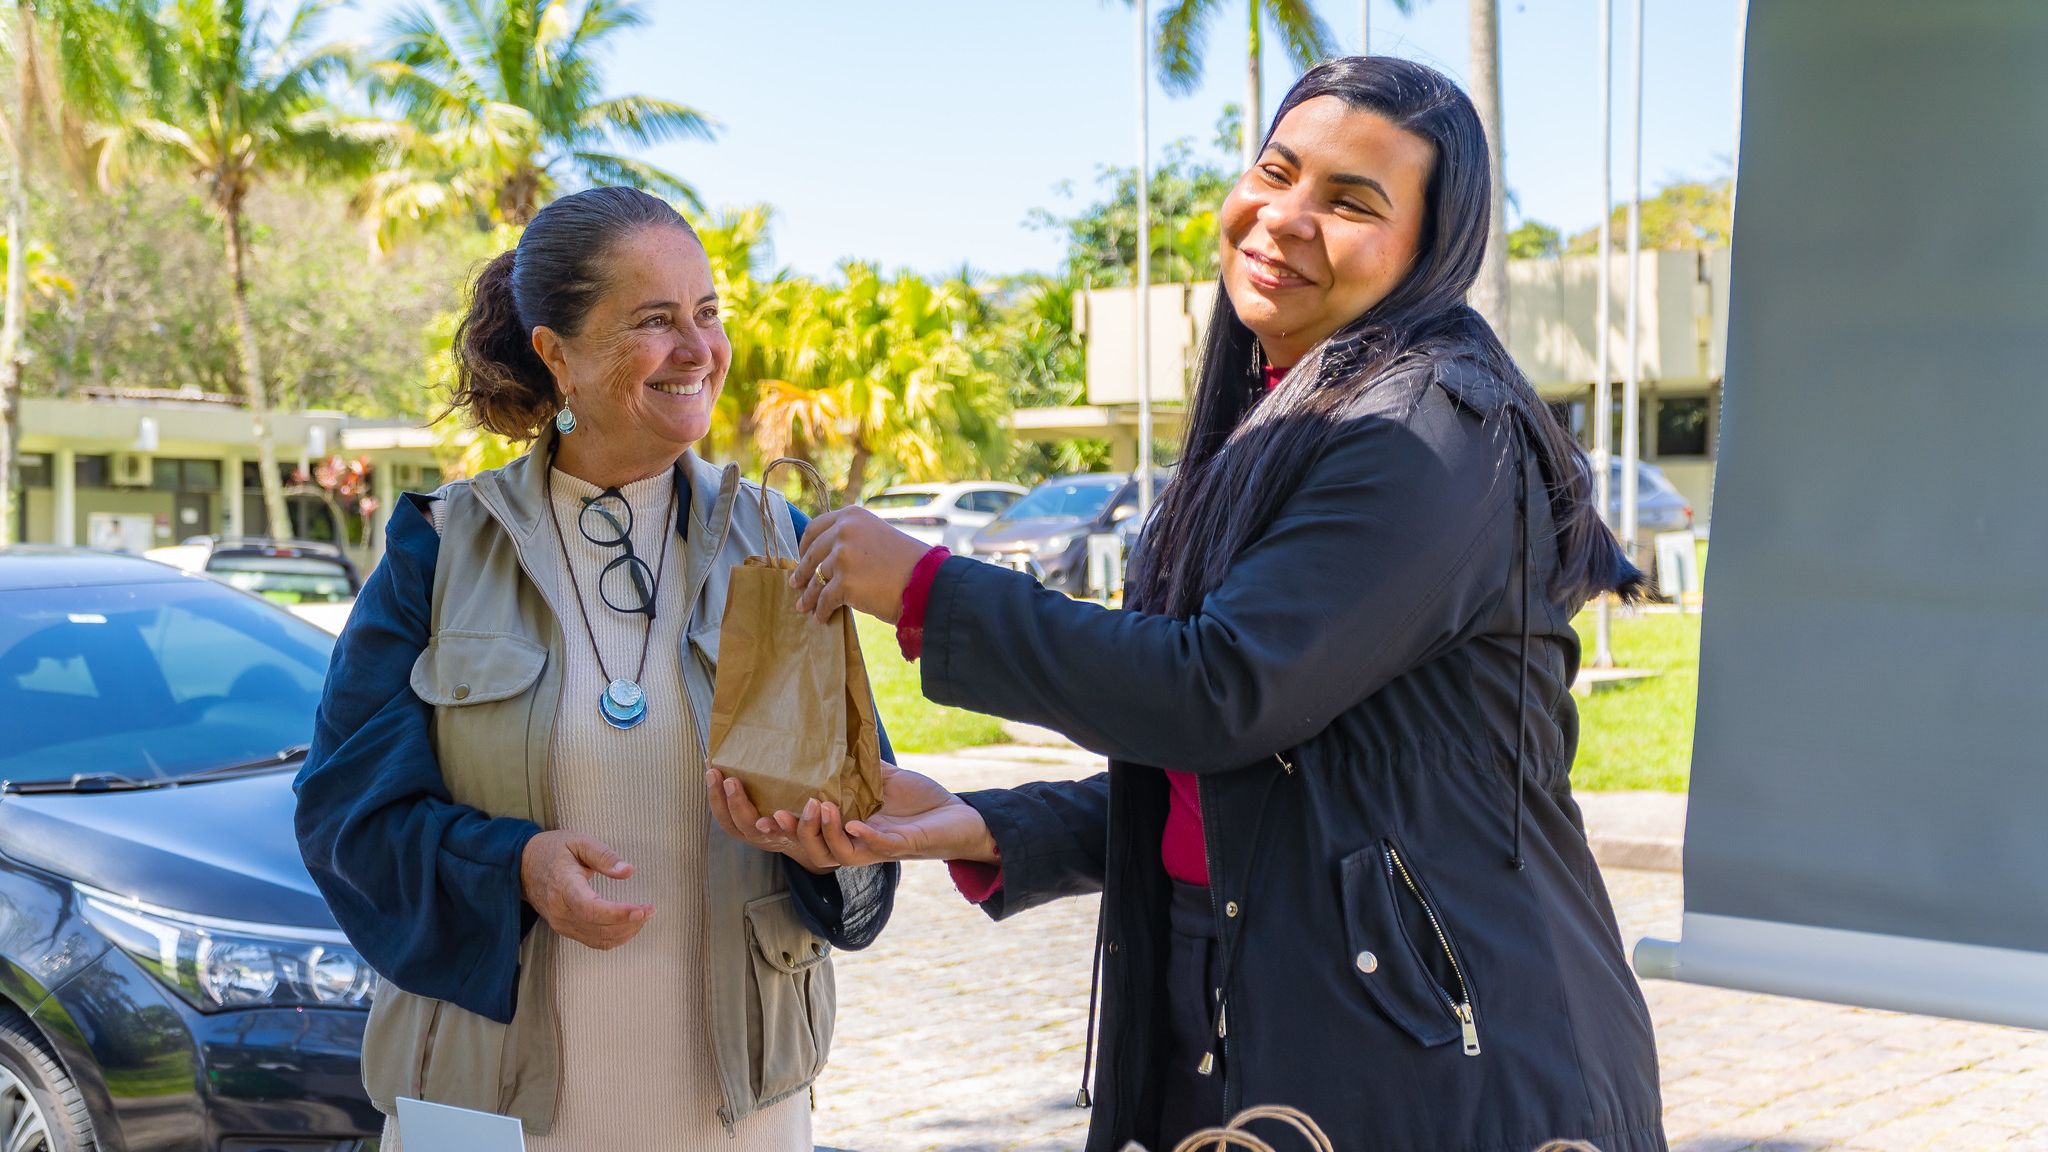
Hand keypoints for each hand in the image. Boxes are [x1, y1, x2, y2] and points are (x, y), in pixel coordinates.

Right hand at [519, 830, 653, 950]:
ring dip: (626, 932)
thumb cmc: (552, 850)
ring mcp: (561, 923)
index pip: (591, 908)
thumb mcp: (579, 842)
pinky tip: (628, 926)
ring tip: (644, 916)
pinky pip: (594, 941)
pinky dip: (615, 937)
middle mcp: (561, 910)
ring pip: (599, 939)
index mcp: (564, 886)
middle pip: (599, 927)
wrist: (522, 866)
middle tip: (650, 909)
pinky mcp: (564, 929)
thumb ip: (604, 856)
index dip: (618, 913)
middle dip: (630, 922)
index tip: (641, 909)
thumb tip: (628, 871)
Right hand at [705, 763, 996, 867]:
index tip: (717, 776)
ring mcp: (865, 850)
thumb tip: (818, 728)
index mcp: (823, 827)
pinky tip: (851, 822)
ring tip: (810, 804)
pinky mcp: (893, 849)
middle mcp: (838, 843)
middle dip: (757, 824)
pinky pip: (867, 851)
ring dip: (811, 832)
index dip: (736, 810)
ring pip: (823, 855)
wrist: (959, 820)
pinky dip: (856, 837)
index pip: (768, 828)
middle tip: (744, 794)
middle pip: (783, 846)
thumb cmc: (916, 803)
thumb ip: (847, 762)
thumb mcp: (876, 776)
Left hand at [790, 506, 930, 624]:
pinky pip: (824, 599)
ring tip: (804, 606)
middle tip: (796, 583)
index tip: (802, 557)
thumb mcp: (878, 536)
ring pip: (816, 579)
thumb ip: (853, 538)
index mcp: (852, 516)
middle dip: (802, 572)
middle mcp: (844, 531)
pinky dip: (821, 610)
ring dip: (809, 595)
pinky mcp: (844, 583)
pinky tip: (822, 617)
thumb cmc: (908, 563)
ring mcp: (842, 556)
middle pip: (812, 554)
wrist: (927, 583)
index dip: (805, 545)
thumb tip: (828, 556)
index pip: (815, 528)